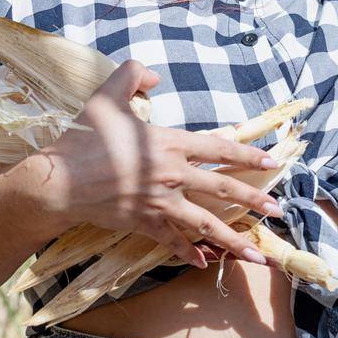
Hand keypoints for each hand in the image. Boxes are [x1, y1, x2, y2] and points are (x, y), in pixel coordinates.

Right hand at [42, 59, 284, 268]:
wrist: (59, 181)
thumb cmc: (83, 137)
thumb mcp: (107, 95)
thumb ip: (132, 75)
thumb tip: (154, 74)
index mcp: (168, 143)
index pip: (219, 149)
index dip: (248, 155)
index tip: (272, 163)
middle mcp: (171, 174)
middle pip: (222, 188)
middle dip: (254, 200)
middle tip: (279, 211)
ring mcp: (159, 202)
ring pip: (205, 222)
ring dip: (233, 239)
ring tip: (256, 253)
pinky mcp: (144, 223)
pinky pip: (172, 241)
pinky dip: (189, 252)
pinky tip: (204, 262)